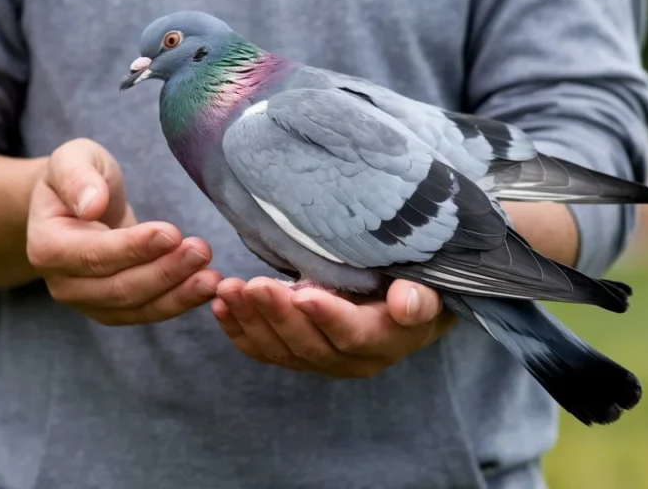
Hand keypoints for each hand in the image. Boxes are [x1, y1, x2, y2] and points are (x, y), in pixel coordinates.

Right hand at [27, 138, 220, 324]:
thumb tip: (91, 205)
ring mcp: (87, 302)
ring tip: (211, 276)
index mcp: (46, 245)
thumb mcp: (73, 159)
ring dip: (178, 294)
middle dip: (164, 272)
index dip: (133, 248)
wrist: (83, 202)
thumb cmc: (80, 176)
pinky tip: (206, 287)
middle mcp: (62, 283)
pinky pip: (147, 313)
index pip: (93, 255)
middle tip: (201, 251)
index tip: (170, 233)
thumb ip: (78, 177)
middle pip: (117, 288)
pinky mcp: (113, 310)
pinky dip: (179, 302)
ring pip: (136, 307)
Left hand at [212, 277, 455, 377]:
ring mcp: (321, 362)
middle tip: (253, 286)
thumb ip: (419, 298)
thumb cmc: (416, 286)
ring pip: (281, 349)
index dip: (327, 317)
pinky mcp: (298, 356)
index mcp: (385, 343)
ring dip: (251, 320)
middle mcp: (351, 362)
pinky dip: (238, 330)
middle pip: (309, 344)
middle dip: (278, 315)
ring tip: (229, 290)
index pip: (352, 334)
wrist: (404, 304)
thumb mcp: (428, 289)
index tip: (302, 294)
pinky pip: (264, 350)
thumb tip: (407, 303)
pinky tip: (219, 306)